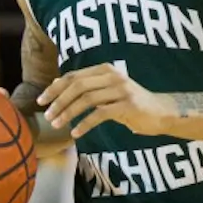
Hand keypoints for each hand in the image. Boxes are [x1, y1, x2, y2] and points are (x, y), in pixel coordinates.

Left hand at [37, 63, 171, 138]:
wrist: (162, 113)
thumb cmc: (131, 104)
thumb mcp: (107, 92)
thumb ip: (86, 87)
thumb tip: (56, 84)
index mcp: (105, 69)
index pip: (74, 76)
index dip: (55, 88)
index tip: (41, 101)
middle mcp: (113, 75)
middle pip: (78, 85)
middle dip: (58, 100)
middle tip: (47, 115)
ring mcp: (121, 90)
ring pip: (87, 99)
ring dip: (68, 113)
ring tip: (57, 124)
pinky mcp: (128, 105)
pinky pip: (100, 114)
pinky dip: (85, 124)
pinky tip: (76, 132)